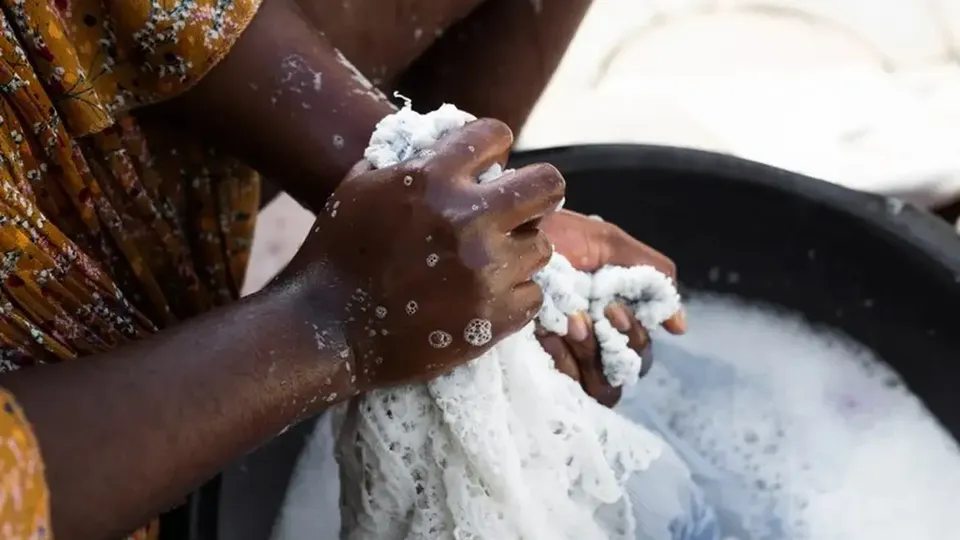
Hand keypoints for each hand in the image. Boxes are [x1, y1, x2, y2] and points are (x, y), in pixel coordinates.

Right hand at [286, 119, 564, 393]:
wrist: (326, 330)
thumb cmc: (335, 254)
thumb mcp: (359, 187)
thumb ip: (407, 160)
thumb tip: (443, 142)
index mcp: (433, 179)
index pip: (497, 135)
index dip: (494, 147)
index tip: (490, 163)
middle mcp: (468, 220)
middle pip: (549, 186)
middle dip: (536, 192)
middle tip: (520, 207)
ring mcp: (486, 271)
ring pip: (542, 246)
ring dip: (519, 250)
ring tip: (490, 261)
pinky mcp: (495, 317)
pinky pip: (533, 294)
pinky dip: (513, 295)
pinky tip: (484, 296)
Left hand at [537, 210, 685, 406]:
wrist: (504, 234)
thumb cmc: (552, 234)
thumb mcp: (607, 243)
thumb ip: (650, 276)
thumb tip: (679, 326)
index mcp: (609, 315)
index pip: (639, 350)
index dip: (636, 336)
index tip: (616, 310)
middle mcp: (590, 341)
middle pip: (628, 371)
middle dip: (618, 343)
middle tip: (595, 315)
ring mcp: (563, 356)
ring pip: (604, 387)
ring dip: (591, 353)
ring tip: (569, 322)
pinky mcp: (536, 367)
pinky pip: (569, 388)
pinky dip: (564, 361)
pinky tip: (546, 334)